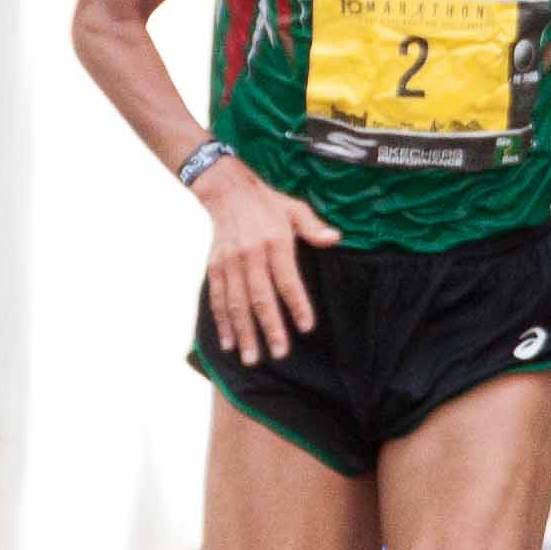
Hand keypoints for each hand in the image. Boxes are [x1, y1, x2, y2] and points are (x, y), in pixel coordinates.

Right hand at [199, 162, 345, 360]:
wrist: (227, 191)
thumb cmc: (268, 203)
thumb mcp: (295, 209)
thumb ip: (313, 227)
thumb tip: (335, 238)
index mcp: (275, 241)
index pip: (287, 279)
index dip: (297, 304)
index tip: (306, 327)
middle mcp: (251, 254)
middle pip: (260, 297)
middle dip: (270, 327)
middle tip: (280, 353)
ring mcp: (230, 262)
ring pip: (236, 303)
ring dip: (244, 332)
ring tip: (251, 358)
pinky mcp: (215, 267)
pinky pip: (218, 298)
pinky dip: (222, 322)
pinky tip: (228, 343)